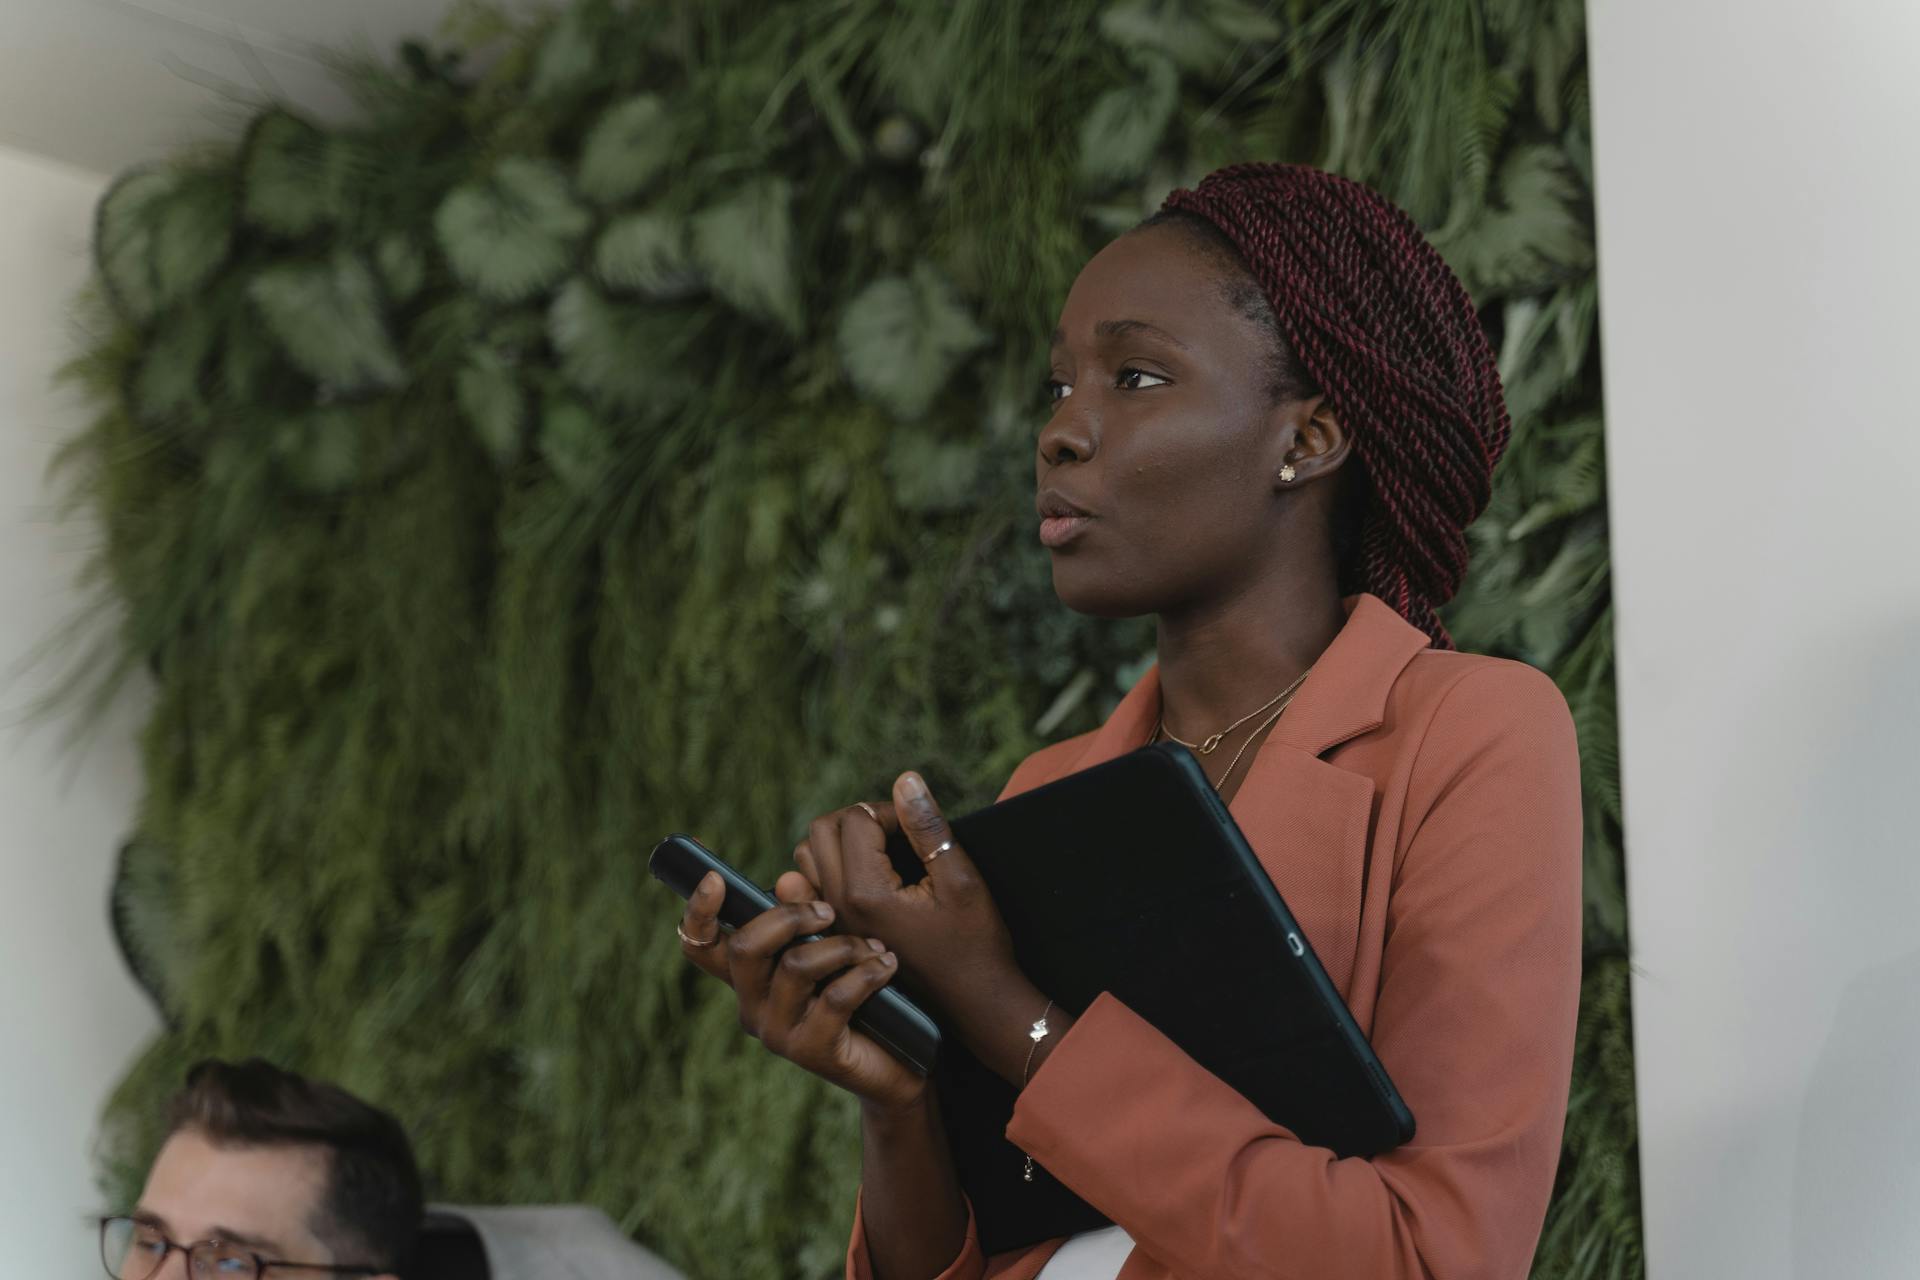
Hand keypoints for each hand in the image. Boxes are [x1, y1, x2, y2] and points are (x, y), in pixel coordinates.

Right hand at [676, 869, 926, 1112]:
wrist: (895, 1065)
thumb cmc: (863, 998)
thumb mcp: (835, 949)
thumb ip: (808, 914)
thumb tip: (787, 879)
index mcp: (749, 979)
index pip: (701, 947)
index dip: (698, 912)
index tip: (715, 878)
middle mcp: (752, 1007)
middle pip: (745, 948)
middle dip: (790, 917)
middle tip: (830, 913)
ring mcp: (777, 1033)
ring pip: (795, 967)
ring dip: (843, 946)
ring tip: (874, 948)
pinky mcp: (811, 1051)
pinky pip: (835, 997)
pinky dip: (866, 974)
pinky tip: (887, 966)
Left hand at [798, 774, 1044, 1082]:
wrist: (975, 1004)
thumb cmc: (976, 944)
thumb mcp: (961, 880)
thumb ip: (929, 828)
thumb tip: (905, 780)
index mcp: (866, 893)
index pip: (856, 820)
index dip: (890, 811)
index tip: (919, 827)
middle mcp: (839, 908)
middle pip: (821, 832)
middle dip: (857, 819)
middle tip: (897, 832)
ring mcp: (835, 924)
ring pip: (809, 858)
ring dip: (841, 842)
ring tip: (883, 852)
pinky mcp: (839, 935)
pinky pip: (813, 887)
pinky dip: (832, 869)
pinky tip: (867, 875)